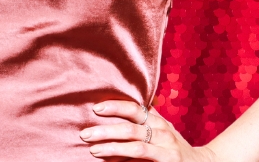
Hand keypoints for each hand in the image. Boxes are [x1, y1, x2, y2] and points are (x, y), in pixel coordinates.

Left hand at [80, 101, 218, 161]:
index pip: (135, 108)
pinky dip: (125, 161)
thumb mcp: (162, 129)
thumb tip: (119, 102)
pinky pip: (143, 160)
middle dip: (106, 129)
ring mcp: (166, 149)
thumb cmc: (173, 146)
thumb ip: (144, 118)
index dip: (115, 106)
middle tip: (85, 133)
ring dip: (112, 147)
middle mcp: (163, 132)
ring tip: (93, 149)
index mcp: (158, 120)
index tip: (95, 108)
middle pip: (131, 127)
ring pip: (135, 146)